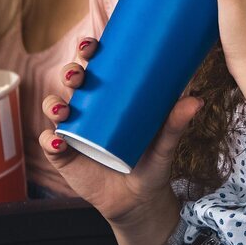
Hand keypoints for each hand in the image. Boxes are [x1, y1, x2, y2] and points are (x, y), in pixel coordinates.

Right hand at [40, 37, 198, 244]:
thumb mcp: (164, 144)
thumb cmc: (151, 162)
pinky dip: (50, 140)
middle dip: (70, 72)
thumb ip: (175, 124)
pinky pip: (50, 143)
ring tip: (65, 109)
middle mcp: (87, 107)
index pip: (95, 66)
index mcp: (110, 96)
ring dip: (54, 103)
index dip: (88, 51)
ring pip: (54, 107)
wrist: (138, 200)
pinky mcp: (63, 154)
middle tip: (78, 75)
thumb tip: (196, 100)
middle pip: (71, 82)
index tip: (91, 44)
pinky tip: (58, 139)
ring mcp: (72, 130)